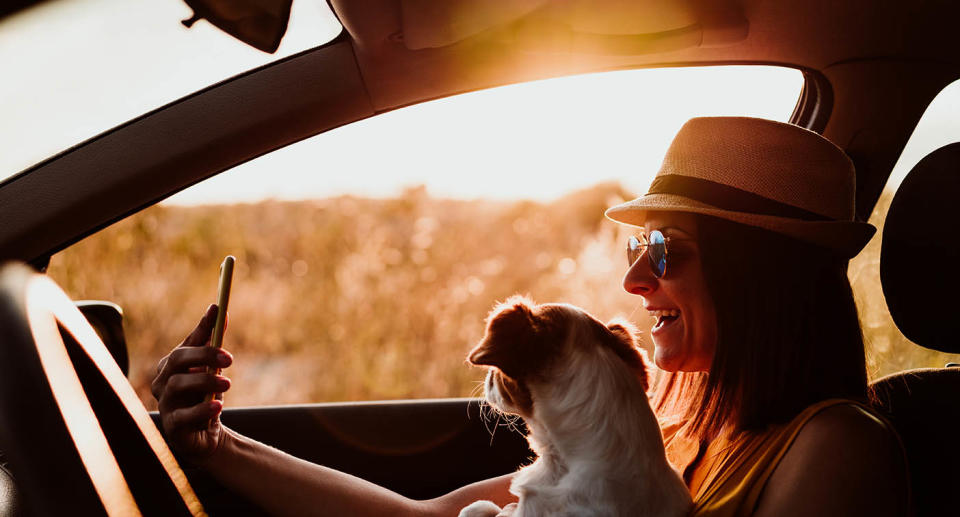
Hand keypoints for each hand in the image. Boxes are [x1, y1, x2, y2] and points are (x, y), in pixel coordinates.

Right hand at [152, 304, 233, 462]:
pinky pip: (183, 416)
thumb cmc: (204, 397)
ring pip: (178, 385)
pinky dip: (201, 410)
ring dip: (205, 382)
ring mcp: (165, 404)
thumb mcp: (211, 369)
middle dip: (204, 355)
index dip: (202, 328)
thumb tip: (217, 309)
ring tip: (227, 384)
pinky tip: (217, 407)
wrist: (205, 434)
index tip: (217, 311)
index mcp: (171, 366)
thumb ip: (212, 342)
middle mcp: (162, 382)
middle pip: (177, 360)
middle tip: (229, 359)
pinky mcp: (172, 427)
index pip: (185, 343)